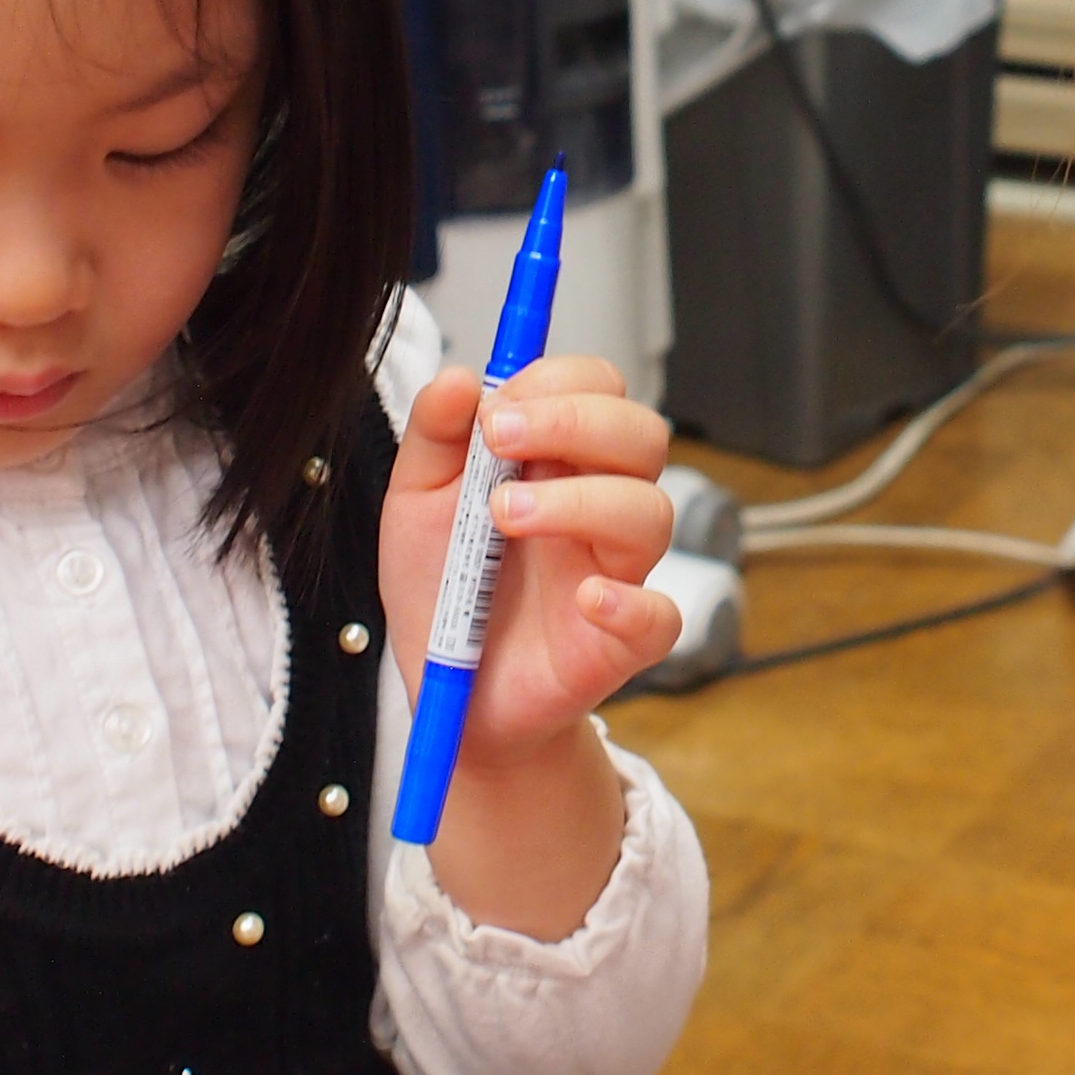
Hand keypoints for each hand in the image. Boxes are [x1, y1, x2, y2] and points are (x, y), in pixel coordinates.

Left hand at [380, 355, 681, 758]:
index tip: (493, 404)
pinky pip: (660, 617)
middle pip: (640, 434)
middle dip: (575, 419)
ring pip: (651, 512)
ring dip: (581, 500)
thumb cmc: (444, 591)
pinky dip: (630, 603)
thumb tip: (457, 379)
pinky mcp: (620, 643)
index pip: (596, 388)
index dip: (556, 380)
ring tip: (505, 513)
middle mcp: (597, 508)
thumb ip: (432, 437)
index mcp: (557, 462)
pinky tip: (585, 597)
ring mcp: (615, 572)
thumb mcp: (414, 503)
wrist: (448, 695)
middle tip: (500, 437)